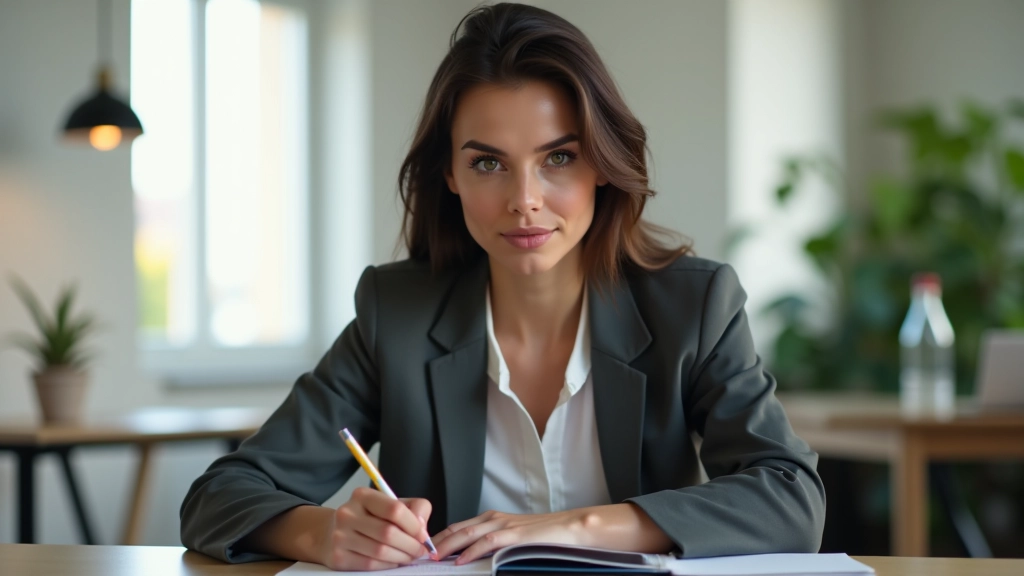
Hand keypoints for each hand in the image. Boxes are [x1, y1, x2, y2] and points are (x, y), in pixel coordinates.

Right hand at [318, 487, 432, 570]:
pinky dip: (388, 565)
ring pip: (381, 551)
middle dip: (411, 545)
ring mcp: (340, 536)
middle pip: (388, 533)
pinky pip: (370, 564)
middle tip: (420, 551)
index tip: (423, 536)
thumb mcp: (389, 505)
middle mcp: (347, 513)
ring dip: (402, 557)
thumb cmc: (368, 518)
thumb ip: (413, 509)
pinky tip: (393, 561)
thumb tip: (422, 528)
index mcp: (362, 496)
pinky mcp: (337, 557)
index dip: (414, 525)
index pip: (395, 510)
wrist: (331, 533)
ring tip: (409, 556)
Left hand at [432, 509, 588, 564]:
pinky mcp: (515, 535)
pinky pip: (488, 542)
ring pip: (468, 534)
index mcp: (493, 519)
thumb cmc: (544, 536)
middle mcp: (495, 518)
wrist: (571, 528)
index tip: (426, 550)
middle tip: (420, 554)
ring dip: (448, 546)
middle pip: (458, 529)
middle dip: (437, 542)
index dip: (440, 538)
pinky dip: (472, 551)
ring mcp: (504, 525)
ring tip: (433, 558)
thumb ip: (494, 545)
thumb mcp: (513, 539)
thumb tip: (473, 559)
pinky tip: (461, 561)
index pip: (459, 527)